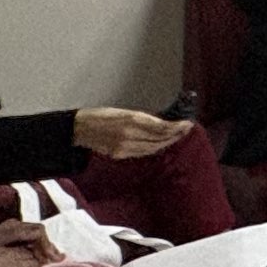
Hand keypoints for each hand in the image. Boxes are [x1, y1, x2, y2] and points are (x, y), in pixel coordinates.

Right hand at [73, 106, 188, 160]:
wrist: (79, 128)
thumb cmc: (100, 115)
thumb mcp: (123, 111)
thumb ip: (141, 118)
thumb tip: (161, 122)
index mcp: (131, 120)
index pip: (161, 127)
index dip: (176, 127)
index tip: (187, 123)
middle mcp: (130, 135)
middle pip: (159, 139)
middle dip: (175, 135)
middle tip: (186, 129)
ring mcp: (124, 147)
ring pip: (153, 148)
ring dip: (166, 142)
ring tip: (177, 136)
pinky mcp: (119, 154)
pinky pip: (142, 153)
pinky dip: (154, 148)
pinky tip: (161, 144)